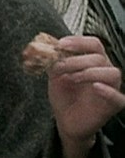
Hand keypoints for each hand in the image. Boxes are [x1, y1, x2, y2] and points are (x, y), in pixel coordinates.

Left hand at [47, 35, 124, 156]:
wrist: (65, 120)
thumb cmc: (64, 96)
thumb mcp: (54, 76)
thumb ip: (52, 61)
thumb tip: (45, 48)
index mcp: (92, 61)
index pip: (93, 44)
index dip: (78, 42)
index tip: (60, 44)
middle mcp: (104, 71)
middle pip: (99, 57)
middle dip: (76, 60)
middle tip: (60, 66)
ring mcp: (111, 88)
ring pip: (112, 73)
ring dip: (90, 72)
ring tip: (72, 78)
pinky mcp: (113, 105)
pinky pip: (119, 97)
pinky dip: (109, 91)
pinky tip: (96, 87)